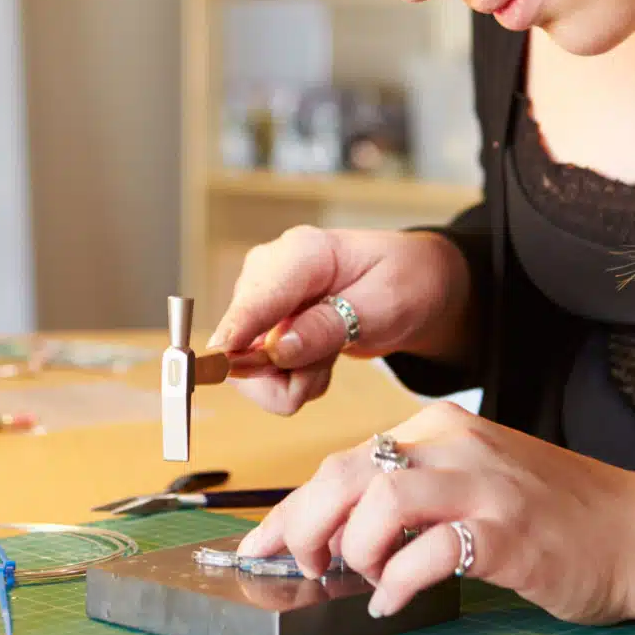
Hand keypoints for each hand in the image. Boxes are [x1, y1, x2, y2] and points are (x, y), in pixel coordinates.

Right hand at [208, 226, 466, 415]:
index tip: (220, 364)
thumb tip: (278, 350)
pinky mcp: (261, 325)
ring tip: (328, 363)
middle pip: (240, 340)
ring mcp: (262, 299)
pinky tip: (319, 361)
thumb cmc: (404, 282)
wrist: (414, 283)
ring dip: (290, 381)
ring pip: (246, 365)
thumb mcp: (384, 305)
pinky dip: (291, 379)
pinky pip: (259, 371)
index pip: (255, 299)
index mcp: (302, 253)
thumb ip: (330, 326)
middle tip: (325, 371)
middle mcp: (269, 272)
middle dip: (282, 376)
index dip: (236, 335)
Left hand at [235, 401, 634, 624]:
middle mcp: (456, 445)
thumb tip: (335, 532)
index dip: (294, 507)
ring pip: (378, 502)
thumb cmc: (554, 516)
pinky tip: (397, 598)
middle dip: (306, 527)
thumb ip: (412, 493)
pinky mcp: (506, 533)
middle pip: (346, 473)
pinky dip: (397, 582)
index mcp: (441, 429)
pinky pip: (426, 554)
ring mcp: (483, 485)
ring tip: (366, 579)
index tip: (261, 543)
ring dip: (355, 551)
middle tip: (303, 567)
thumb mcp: (474, 482)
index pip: (344, 460)